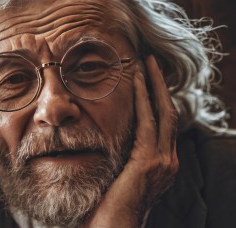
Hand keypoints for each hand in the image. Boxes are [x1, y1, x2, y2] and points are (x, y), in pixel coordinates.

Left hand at [84, 56, 178, 226]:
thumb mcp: (118, 177)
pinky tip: (136, 82)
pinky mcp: (149, 161)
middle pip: (169, 113)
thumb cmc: (108, 209)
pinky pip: (147, 122)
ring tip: (146, 64)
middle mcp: (168, 161)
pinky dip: (143, 100)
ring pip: (163, 113)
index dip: (157, 100)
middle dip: (160, 86)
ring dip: (154, 86)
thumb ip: (121, 158)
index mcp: (160, 165)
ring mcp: (162, 162)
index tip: (146, 80)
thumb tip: (106, 140)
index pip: (163, 125)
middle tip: (150, 63)